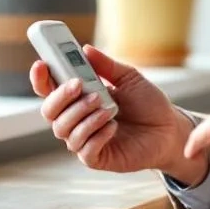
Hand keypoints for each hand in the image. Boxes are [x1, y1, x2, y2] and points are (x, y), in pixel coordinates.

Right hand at [31, 45, 207, 184]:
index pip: (48, 89)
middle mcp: (75, 119)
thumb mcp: (129, 78)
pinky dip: (96, 136)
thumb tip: (85, 49)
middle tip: (79, 86)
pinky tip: (112, 126)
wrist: (169, 129)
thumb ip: (107, 66)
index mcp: (78, 98)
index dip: (40, 78)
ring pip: (64, 131)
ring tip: (107, 107)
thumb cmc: (147, 103)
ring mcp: (84, 140)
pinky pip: (84, 150)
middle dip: (61, 97)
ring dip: (83, 116)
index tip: (41, 64)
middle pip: (49, 111)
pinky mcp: (96, 158)